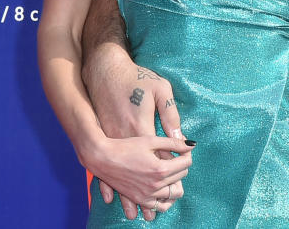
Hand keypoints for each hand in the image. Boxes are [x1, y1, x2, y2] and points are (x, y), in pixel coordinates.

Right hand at [80, 134, 192, 219]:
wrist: (102, 157)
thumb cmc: (126, 146)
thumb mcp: (151, 140)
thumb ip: (173, 143)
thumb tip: (192, 145)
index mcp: (160, 169)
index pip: (186, 163)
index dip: (187, 154)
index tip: (182, 149)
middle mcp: (155, 185)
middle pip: (181, 177)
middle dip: (181, 166)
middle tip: (176, 158)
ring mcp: (147, 195)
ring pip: (173, 195)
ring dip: (175, 184)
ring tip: (171, 174)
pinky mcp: (139, 200)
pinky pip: (159, 207)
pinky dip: (165, 200)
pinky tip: (163, 189)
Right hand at [82, 43, 186, 219]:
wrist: (102, 74)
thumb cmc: (134, 79)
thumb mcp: (160, 91)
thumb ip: (172, 116)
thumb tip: (184, 141)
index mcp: (142, 130)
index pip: (165, 157)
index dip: (178, 168)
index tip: (186, 173)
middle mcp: (127, 142)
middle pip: (147, 173)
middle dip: (163, 188)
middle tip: (176, 195)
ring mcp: (113, 144)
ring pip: (127, 181)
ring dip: (140, 199)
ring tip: (151, 213)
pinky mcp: (105, 143)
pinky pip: (110, 176)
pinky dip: (118, 193)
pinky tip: (127, 203)